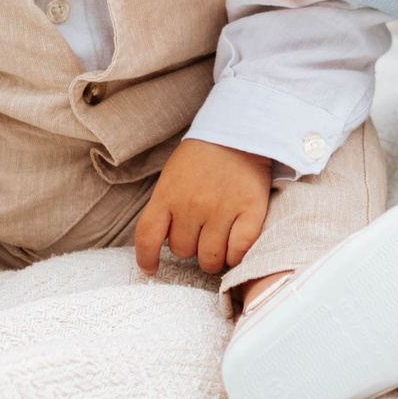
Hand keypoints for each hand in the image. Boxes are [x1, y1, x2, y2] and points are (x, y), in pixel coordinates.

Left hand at [135, 139, 274, 276]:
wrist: (241, 131)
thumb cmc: (204, 156)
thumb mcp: (173, 175)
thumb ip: (166, 206)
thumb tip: (162, 241)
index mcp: (168, 195)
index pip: (147, 237)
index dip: (146, 258)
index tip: (151, 268)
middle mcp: (192, 205)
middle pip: (182, 250)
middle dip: (190, 246)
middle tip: (200, 233)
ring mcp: (222, 209)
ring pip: (210, 258)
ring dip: (212, 257)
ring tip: (218, 244)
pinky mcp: (251, 210)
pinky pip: (238, 251)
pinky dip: (236, 255)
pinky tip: (235, 248)